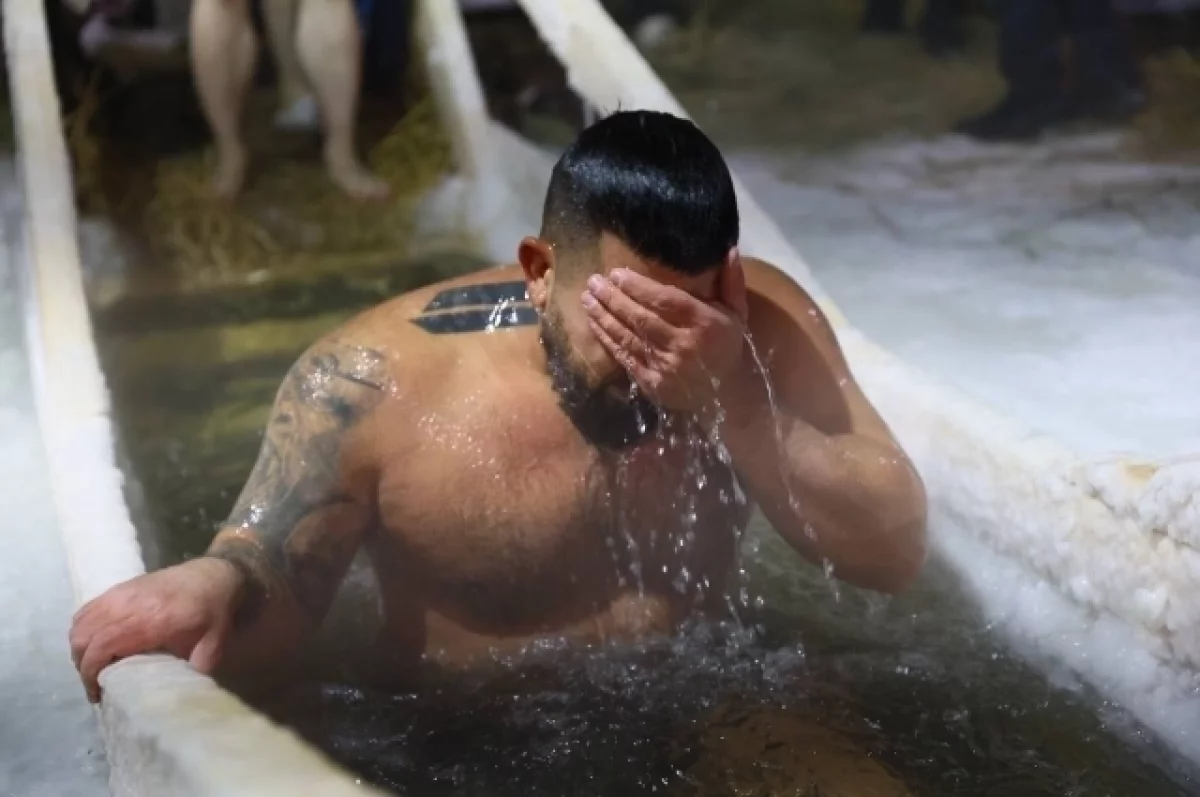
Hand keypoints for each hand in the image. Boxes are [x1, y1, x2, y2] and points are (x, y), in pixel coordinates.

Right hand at [69, 557, 242, 702]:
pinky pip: (86, 610)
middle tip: (95, 684)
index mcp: (150, 620)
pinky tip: (95, 644)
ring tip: (94, 666)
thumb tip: (181, 697)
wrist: (214, 575)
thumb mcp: (212, 646)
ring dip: (81, 648)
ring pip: (80, 623)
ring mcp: (120, 593)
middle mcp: (128, 605)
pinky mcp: (118, 588)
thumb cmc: (213, 612)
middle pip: (84, 637)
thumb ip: (196, 671)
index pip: (102, 647)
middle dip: (83, 666)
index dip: (90, 674)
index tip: (97, 694)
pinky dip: (83, 630)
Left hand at [582, 248, 749, 413]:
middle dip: (613, 298)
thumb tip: (729, 249)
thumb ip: (732, 281)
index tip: (616, 274)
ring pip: (629, 337)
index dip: (638, 287)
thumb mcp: (737, 312)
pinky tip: (594, 324)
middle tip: (593, 282)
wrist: (727, 393)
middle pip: (641, 317)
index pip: (666, 300)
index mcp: (704, 322)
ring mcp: (666, 366)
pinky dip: (607, 340)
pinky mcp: (653, 383)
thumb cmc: (728, 345)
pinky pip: (626, 357)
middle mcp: (684, 343)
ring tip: (586, 299)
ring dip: (604, 317)